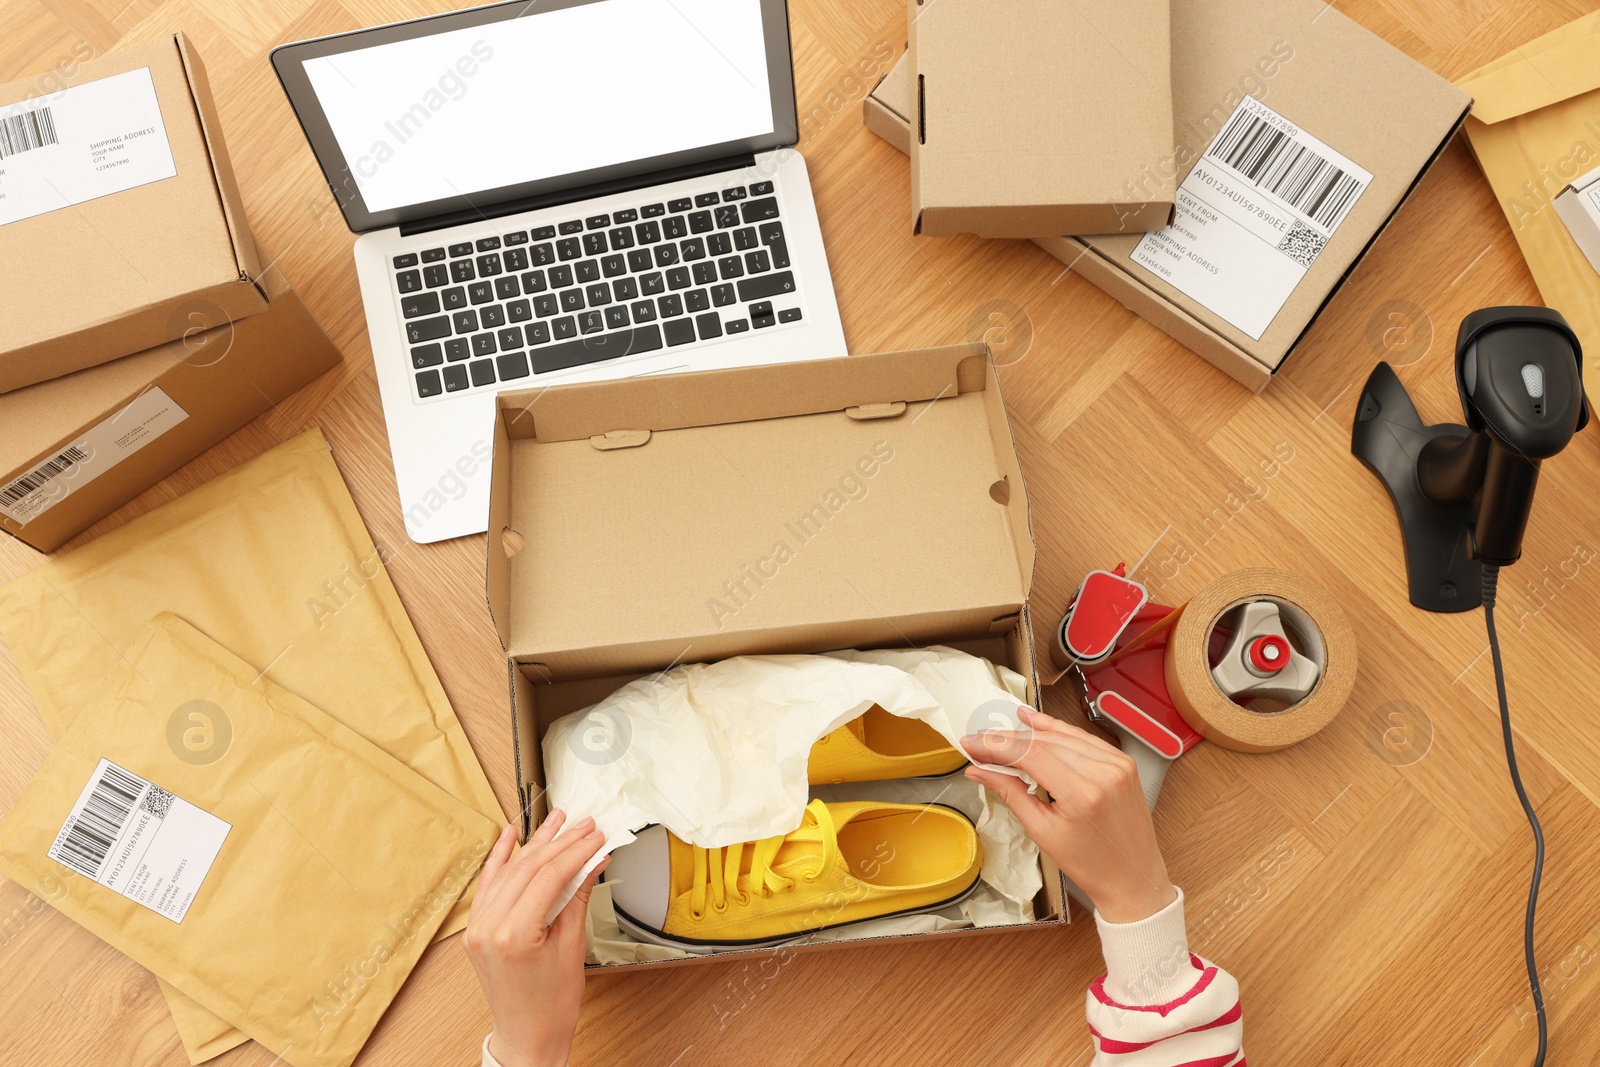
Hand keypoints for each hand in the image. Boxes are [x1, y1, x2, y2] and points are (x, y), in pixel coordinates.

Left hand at [466, 810, 607, 1066]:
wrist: (528, 1036)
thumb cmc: (550, 1005)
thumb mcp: (572, 947)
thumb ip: (578, 897)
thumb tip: (592, 862)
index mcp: (514, 935)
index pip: (549, 876)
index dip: (576, 850)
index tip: (595, 836)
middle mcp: (489, 927)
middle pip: (528, 869)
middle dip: (560, 843)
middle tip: (585, 825)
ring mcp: (478, 928)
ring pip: (508, 871)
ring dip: (535, 843)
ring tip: (557, 821)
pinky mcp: (477, 929)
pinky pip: (488, 885)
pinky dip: (499, 858)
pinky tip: (510, 836)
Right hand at [963, 708, 1175, 923]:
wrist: (1133, 878)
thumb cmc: (1091, 864)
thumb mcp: (1042, 832)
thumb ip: (1010, 793)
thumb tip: (980, 771)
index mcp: (1083, 794)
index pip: (1030, 754)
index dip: (996, 746)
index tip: (972, 743)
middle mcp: (1104, 772)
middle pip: (1044, 741)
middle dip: (1007, 739)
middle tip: (979, 739)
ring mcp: (1117, 764)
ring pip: (1063, 735)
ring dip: (1029, 731)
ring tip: (999, 731)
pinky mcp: (1123, 762)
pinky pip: (1083, 738)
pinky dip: (1057, 730)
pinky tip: (1036, 723)